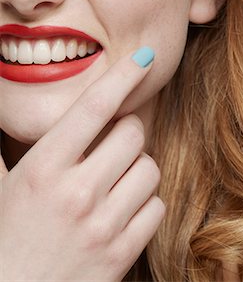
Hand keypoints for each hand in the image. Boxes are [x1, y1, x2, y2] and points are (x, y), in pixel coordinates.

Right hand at [0, 49, 164, 280]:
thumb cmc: (7, 234)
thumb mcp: (2, 184)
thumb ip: (3, 144)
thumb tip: (6, 109)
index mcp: (42, 168)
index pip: (93, 106)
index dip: (122, 75)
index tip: (144, 58)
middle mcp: (76, 193)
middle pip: (132, 133)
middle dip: (126, 132)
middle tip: (111, 145)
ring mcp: (102, 226)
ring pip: (150, 168)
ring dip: (137, 168)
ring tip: (115, 180)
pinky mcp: (122, 254)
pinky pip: (157, 207)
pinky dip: (145, 203)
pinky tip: (122, 209)